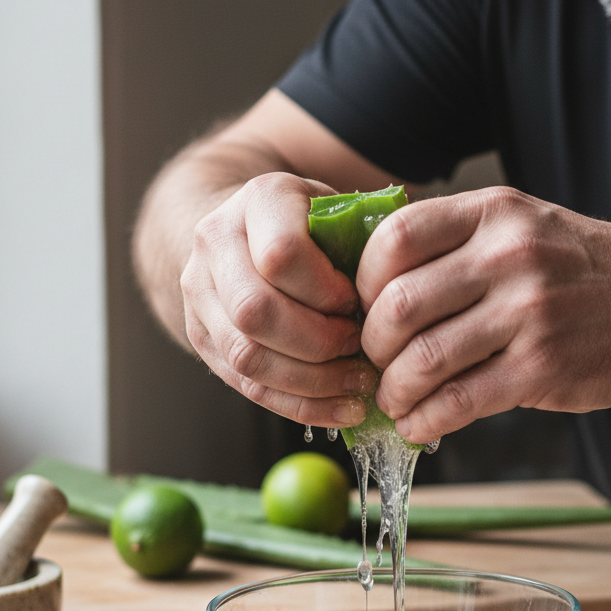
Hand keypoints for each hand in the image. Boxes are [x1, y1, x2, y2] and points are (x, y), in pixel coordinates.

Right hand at [179, 172, 374, 426]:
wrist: (245, 227)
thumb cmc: (313, 221)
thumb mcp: (343, 209)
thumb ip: (368, 237)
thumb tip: (411, 286)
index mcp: (259, 200)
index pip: (281, 255)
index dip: (326, 290)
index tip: (359, 302)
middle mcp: (216, 242)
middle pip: (255, 312)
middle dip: (317, 342)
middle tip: (361, 349)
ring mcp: (199, 292)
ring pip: (247, 356)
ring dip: (311, 382)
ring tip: (358, 386)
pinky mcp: (201, 337)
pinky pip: (247, 386)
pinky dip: (299, 405)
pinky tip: (340, 409)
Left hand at [356, 187, 610, 442]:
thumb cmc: (584, 270)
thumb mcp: (524, 226)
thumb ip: (458, 242)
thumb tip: (373, 284)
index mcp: (495, 212)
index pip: (395, 236)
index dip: (362, 279)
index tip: (364, 306)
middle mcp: (510, 255)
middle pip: (399, 303)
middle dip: (371, 344)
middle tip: (374, 361)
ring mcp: (530, 313)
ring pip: (423, 359)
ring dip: (394, 390)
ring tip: (396, 399)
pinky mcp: (543, 368)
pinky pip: (459, 401)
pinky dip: (426, 419)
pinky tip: (421, 422)